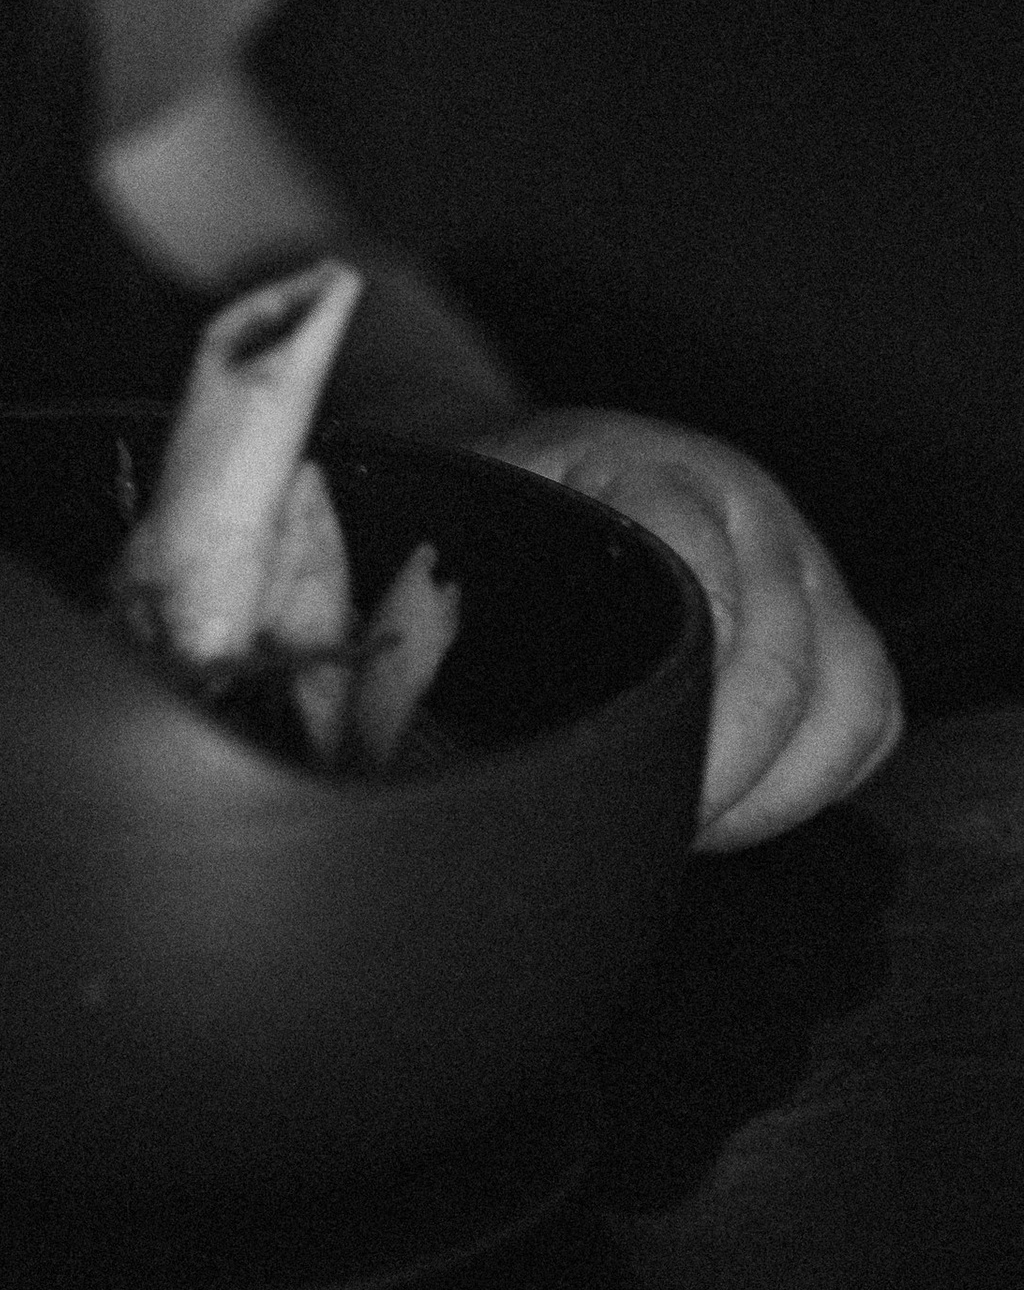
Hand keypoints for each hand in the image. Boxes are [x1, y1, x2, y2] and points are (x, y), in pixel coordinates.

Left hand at [480, 409, 903, 850]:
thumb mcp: (459, 535)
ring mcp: (797, 554)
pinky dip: (824, 771)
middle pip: (781, 657)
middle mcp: (739, 501)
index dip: (673, 704)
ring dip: (781, 783)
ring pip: (848, 688)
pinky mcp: (833, 610)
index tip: (626, 770)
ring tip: (702, 820)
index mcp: (642, 469)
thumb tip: (421, 686)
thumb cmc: (489, 519)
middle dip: (725, 766)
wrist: (524, 474)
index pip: (698, 584)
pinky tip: (750, 798)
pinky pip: (870, 709)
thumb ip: (453, 594)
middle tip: (662, 821)